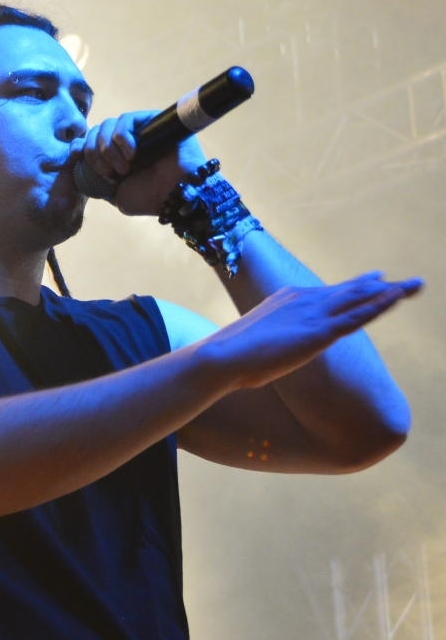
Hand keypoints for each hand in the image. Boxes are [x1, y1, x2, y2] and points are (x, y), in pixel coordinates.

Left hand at [74, 111, 206, 214]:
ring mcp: (139, 130)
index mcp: (116, 157)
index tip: (76, 156)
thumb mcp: (117, 195)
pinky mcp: (152, 120)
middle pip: (96, 132)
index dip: (80, 146)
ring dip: (108, 150)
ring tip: (124, 168)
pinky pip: (126, 120)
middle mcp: (126, 142)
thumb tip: (83, 166)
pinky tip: (131, 155)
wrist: (175, 197)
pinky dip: (121, 138)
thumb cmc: (150, 198)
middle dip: (94, 154)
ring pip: (108, 125)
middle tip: (110, 174)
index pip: (90, 141)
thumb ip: (99, 181)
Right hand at [201, 272, 423, 389]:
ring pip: (360, 298)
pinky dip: (381, 305)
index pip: (325, 293)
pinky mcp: (320, 332)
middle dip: (375, 286)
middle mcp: (303, 300)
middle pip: (347, 291)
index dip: (350, 287)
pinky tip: (398, 298)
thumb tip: (264, 351)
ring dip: (390, 291)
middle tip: (398, 281)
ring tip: (414, 285)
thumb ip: (269, 340)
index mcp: (287, 300)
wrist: (224, 356)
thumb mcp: (254, 343)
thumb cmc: (232, 358)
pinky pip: (359, 316)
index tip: (370, 281)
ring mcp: (313, 314)